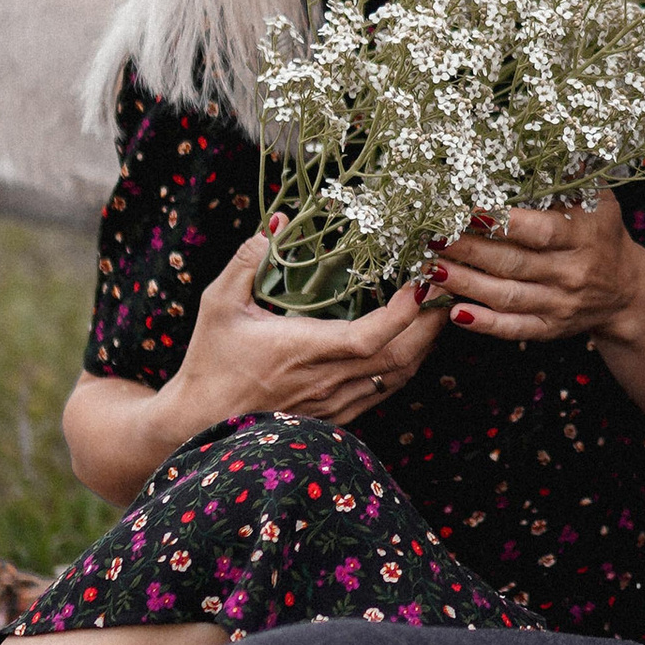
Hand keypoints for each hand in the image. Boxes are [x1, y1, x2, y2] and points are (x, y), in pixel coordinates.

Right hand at [169, 229, 449, 431]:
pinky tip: (409, 343)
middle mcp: (328, 380)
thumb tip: (280, 220)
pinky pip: (385, 391)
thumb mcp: (217, 304)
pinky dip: (405, 365)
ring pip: (399, 376)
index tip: (420, 281)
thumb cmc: (210, 362)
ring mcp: (336, 402)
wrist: (201, 424)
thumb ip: (248, 260)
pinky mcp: (336, 415)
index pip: (371, 336)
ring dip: (424, 344)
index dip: (405, 312)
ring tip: (435, 310)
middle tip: (444, 287)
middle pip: (401, 356)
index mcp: (304, 349)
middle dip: (430, 322)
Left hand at [429, 193, 644, 347]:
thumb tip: (543, 140)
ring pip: (506, 296)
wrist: (627, 291)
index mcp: (582, 237)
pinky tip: (454, 312)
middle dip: (468, 249)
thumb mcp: (598, 199)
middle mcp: (571, 273)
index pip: (538, 230)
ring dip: (465, 283)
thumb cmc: (601, 233)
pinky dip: (484, 324)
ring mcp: (560, 304)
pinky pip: (514, 328)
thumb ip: (572, 174)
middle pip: (512, 262)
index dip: (501, 222)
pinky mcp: (550, 328)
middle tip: (431, 235)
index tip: (465, 209)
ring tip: (429, 268)